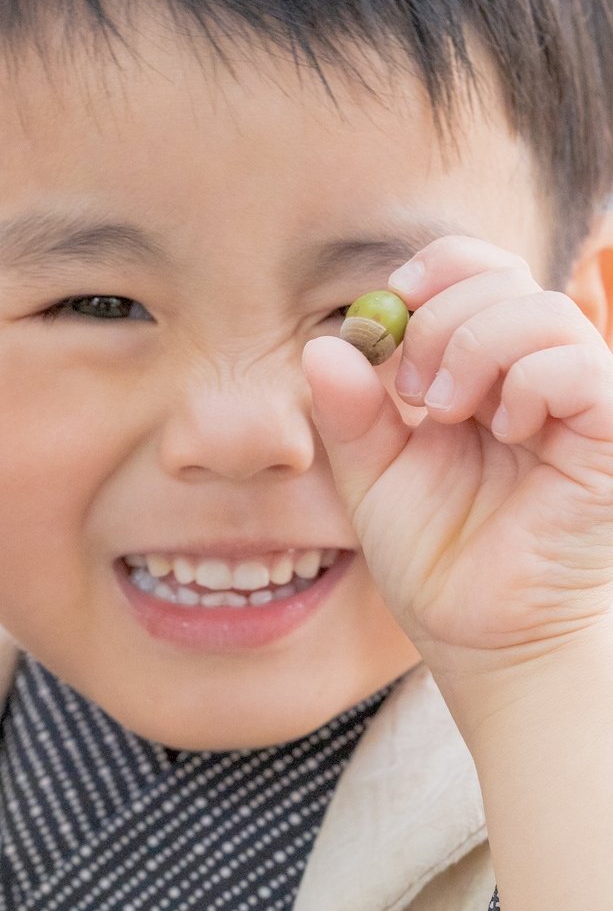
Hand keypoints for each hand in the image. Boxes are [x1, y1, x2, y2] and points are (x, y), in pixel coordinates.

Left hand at [303, 235, 612, 685]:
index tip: (390, 311)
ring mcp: (578, 405)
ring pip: (544, 310)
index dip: (436, 270)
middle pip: (506, 278)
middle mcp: (536, 379)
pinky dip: (529, 380)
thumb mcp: (373, 479)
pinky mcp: (608, 437)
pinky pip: (581, 365)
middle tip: (413, 391)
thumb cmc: (436, 563)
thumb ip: (351, 414)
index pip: (479, 275)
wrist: (480, 639)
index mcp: (486, 376)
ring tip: (447, 412)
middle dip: (440, 319)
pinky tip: (505, 428)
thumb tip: (326, 343)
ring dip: (477, 346)